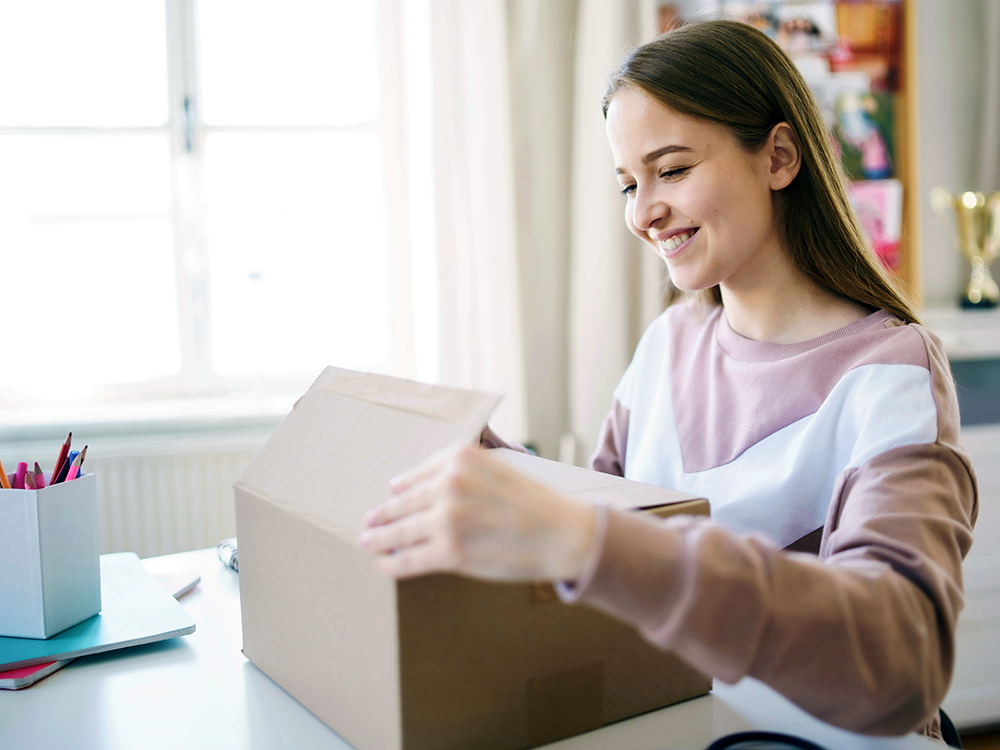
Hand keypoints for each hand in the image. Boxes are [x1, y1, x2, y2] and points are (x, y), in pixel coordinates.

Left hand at [360, 444, 595, 581]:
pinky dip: (392, 563)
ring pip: (400, 532)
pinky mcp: (450, 553)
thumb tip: (425, 486)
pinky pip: (409, 559)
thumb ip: (464, 471)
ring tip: (368, 542)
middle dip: (383, 514)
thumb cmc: (535, 502)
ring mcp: (446, 519)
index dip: (401, 488)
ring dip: (379, 539)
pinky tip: (383, 564)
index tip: (390, 493)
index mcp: (460, 458)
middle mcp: (448, 484)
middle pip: (403, 503)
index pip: (417, 474)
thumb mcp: (499, 467)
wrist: (562, 533)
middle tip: (370, 520)